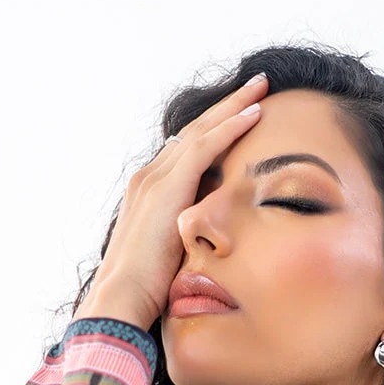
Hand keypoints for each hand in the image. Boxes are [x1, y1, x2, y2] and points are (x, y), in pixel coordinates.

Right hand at [79, 73, 268, 328]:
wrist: (123, 298)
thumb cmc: (148, 291)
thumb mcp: (173, 257)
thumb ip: (191, 240)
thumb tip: (216, 246)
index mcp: (149, 192)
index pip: (186, 150)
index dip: (214, 131)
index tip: (240, 117)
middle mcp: (149, 176)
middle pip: (194, 130)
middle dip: (225, 106)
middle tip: (256, 86)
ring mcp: (155, 178)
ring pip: (201, 130)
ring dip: (233, 106)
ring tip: (260, 87)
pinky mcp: (167, 188)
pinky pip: (205, 146)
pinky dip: (231, 128)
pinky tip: (255, 114)